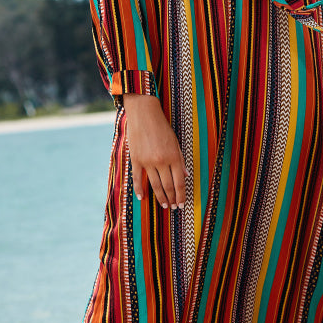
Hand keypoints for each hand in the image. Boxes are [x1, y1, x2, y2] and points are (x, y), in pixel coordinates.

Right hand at [122, 94, 186, 208]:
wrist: (144, 114)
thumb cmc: (162, 127)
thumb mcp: (175, 142)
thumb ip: (180, 160)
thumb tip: (186, 176)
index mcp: (174, 156)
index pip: (179, 182)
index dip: (181, 195)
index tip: (182, 204)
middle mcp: (162, 161)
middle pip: (168, 186)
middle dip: (172, 198)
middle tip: (174, 207)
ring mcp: (148, 161)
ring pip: (155, 184)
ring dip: (160, 197)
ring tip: (164, 205)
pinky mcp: (136, 159)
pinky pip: (138, 178)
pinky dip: (139, 189)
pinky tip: (142, 198)